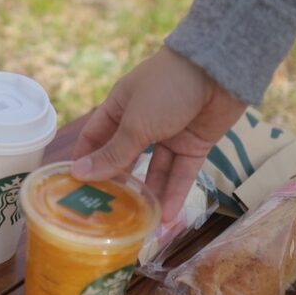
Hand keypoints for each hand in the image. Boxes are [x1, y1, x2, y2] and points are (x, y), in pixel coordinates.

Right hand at [71, 46, 245, 222]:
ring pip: (155, 170)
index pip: (95, 138)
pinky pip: (180, 173)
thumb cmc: (167, 88)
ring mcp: (169, 135)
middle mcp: (142, 122)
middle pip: (125, 158)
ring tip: (139, 224)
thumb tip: (80, 173)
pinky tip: (166, 217)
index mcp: (120, 107)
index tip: (75, 190)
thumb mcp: (135, 123)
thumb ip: (113, 152)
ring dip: (149, 195)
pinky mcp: (194, 145)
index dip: (86, 161)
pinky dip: (174, 193)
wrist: (219, 71)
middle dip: (118, 184)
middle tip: (106, 216)